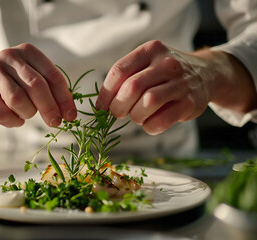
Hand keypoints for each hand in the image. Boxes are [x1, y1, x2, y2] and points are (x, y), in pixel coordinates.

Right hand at [0, 43, 76, 127]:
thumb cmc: (13, 76)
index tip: (70, 115)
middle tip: (55, 121)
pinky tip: (16, 119)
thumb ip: (50, 87)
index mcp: (29, 52)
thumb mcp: (32, 72)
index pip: (53, 76)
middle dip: (49, 108)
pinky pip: (1, 113)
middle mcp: (10, 57)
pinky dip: (13, 121)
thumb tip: (68, 112)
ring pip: (18, 100)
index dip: (64, 98)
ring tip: (27, 113)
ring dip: (28, 113)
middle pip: (36, 86)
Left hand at [96, 40, 219, 134]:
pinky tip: (149, 123)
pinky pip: (162, 120)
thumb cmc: (166, 73)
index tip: (101, 107)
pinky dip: (149, 127)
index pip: (119, 71)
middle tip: (117, 113)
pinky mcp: (190, 103)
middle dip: (118, 106)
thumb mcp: (148, 63)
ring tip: (136, 116)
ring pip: (147, 102)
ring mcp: (180, 83)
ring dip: (135, 116)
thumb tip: (102, 104)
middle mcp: (166, 63)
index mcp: (150, 50)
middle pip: (131, 88)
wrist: (207, 73)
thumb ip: (126, 77)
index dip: (105, 93)